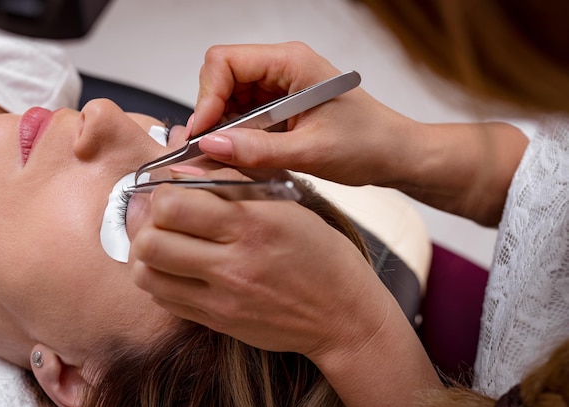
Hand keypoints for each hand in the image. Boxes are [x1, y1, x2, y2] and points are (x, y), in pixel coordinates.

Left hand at [129, 171, 388, 358]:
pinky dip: (162, 281)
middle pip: (150, 242)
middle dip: (147, 225)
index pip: (173, 205)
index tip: (172, 192)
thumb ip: (232, 184)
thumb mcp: (288, 206)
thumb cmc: (322, 256)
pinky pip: (164, 301)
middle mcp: (233, 264)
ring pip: (147, 276)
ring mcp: (222, 299)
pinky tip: (180, 269)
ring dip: (149, 255)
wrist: (342, 315)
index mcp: (253, 225)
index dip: (162, 193)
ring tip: (167, 244)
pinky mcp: (217, 322)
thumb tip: (181, 172)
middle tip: (163, 220)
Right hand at [193, 42, 417, 185]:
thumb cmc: (369, 143)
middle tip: (214, 147)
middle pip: (222, 77)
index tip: (203, 132)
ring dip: (225, 125)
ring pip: (230, 96)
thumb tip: (212, 145)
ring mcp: (282, 84)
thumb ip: (257, 150)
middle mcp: (284, 67)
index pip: (225, 61)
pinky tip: (248, 151)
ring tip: (235, 153)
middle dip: (212, 113)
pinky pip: (245, 112)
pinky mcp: (281, 104)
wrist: (394, 154)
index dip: (206, 96)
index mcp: (293, 62)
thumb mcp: (310, 152)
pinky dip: (238, 133)